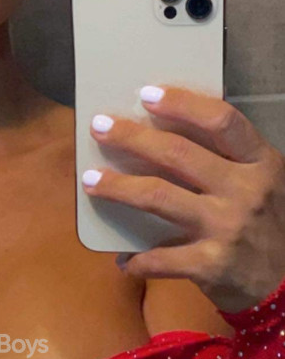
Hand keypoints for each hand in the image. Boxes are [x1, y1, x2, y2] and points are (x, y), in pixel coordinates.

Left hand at [82, 84, 284, 313]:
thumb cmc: (266, 228)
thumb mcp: (262, 184)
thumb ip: (228, 162)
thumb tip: (165, 135)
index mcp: (260, 162)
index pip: (221, 121)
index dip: (182, 104)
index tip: (147, 94)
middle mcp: (244, 190)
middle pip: (178, 153)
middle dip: (132, 138)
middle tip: (100, 127)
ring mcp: (226, 227)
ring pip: (158, 197)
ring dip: (118, 187)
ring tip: (91, 181)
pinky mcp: (210, 264)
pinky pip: (160, 258)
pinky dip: (137, 260)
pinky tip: (123, 260)